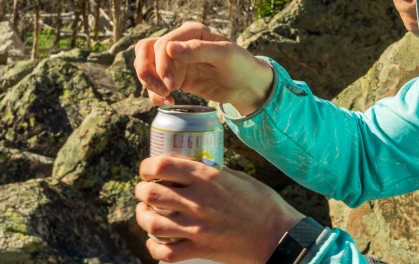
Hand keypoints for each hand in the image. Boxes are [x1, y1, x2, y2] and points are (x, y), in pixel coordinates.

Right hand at [134, 21, 273, 114]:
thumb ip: (198, 50)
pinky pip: (154, 82)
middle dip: (148, 72)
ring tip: (165, 97)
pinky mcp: (175, 77)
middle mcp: (180, 43)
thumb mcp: (225, 55)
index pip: (163, 44)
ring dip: (148, 83)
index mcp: (191, 31)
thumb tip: (169, 48)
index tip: (172, 84)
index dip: (162, 64)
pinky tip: (168, 102)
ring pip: (146, 66)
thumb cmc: (241, 65)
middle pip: (146, 51)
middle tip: (163, 90)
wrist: (247, 85)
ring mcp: (175, 60)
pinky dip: (154, 93)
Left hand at [135, 156, 305, 262]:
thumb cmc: (262, 204)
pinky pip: (164, 253)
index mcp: (208, 177)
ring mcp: (197, 227)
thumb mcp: (239, 177)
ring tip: (145, 212)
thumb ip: (214, 172)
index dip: (148, 166)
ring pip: (152, 223)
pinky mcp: (200, 250)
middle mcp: (198, 200)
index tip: (148, 169)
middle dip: (141, 190)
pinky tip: (155, 241)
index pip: (163, 165)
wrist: (277, 236)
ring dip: (143, 216)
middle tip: (144, 190)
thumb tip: (194, 167)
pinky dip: (154, 247)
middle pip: (151, 193)